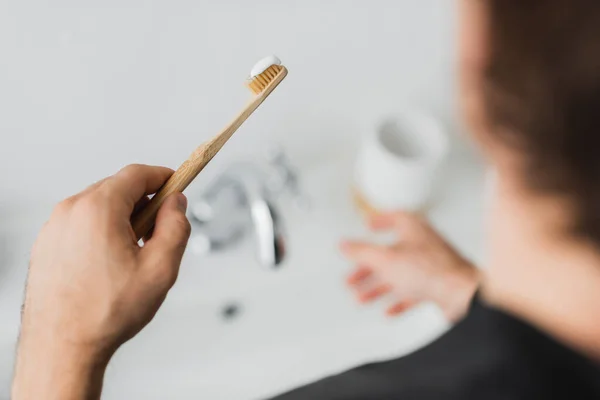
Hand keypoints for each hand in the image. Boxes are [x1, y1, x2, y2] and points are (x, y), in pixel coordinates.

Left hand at [12, 164, 190, 399]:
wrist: (61, 347)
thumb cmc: (106, 313)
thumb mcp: (161, 268)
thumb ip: (176, 226)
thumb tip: (176, 203)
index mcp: (98, 209)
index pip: (137, 174)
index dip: (163, 177)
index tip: (177, 185)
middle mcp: (70, 211)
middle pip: (117, 188)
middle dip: (144, 203)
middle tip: (159, 233)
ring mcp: (54, 227)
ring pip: (99, 206)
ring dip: (122, 219)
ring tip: (133, 255)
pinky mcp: (46, 244)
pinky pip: (81, 224)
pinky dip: (101, 232)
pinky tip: (110, 264)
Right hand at [341, 212, 478, 321]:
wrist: (460, 293)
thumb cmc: (431, 269)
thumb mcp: (385, 258)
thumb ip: (362, 252)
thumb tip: (344, 245)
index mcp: (413, 228)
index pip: (394, 217)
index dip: (379, 221)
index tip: (369, 224)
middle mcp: (422, 244)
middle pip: (390, 253)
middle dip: (368, 267)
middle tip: (352, 275)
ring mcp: (430, 266)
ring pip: (398, 275)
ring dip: (378, 287)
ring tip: (361, 297)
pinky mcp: (436, 286)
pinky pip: (412, 292)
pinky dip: (397, 301)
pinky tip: (388, 309)